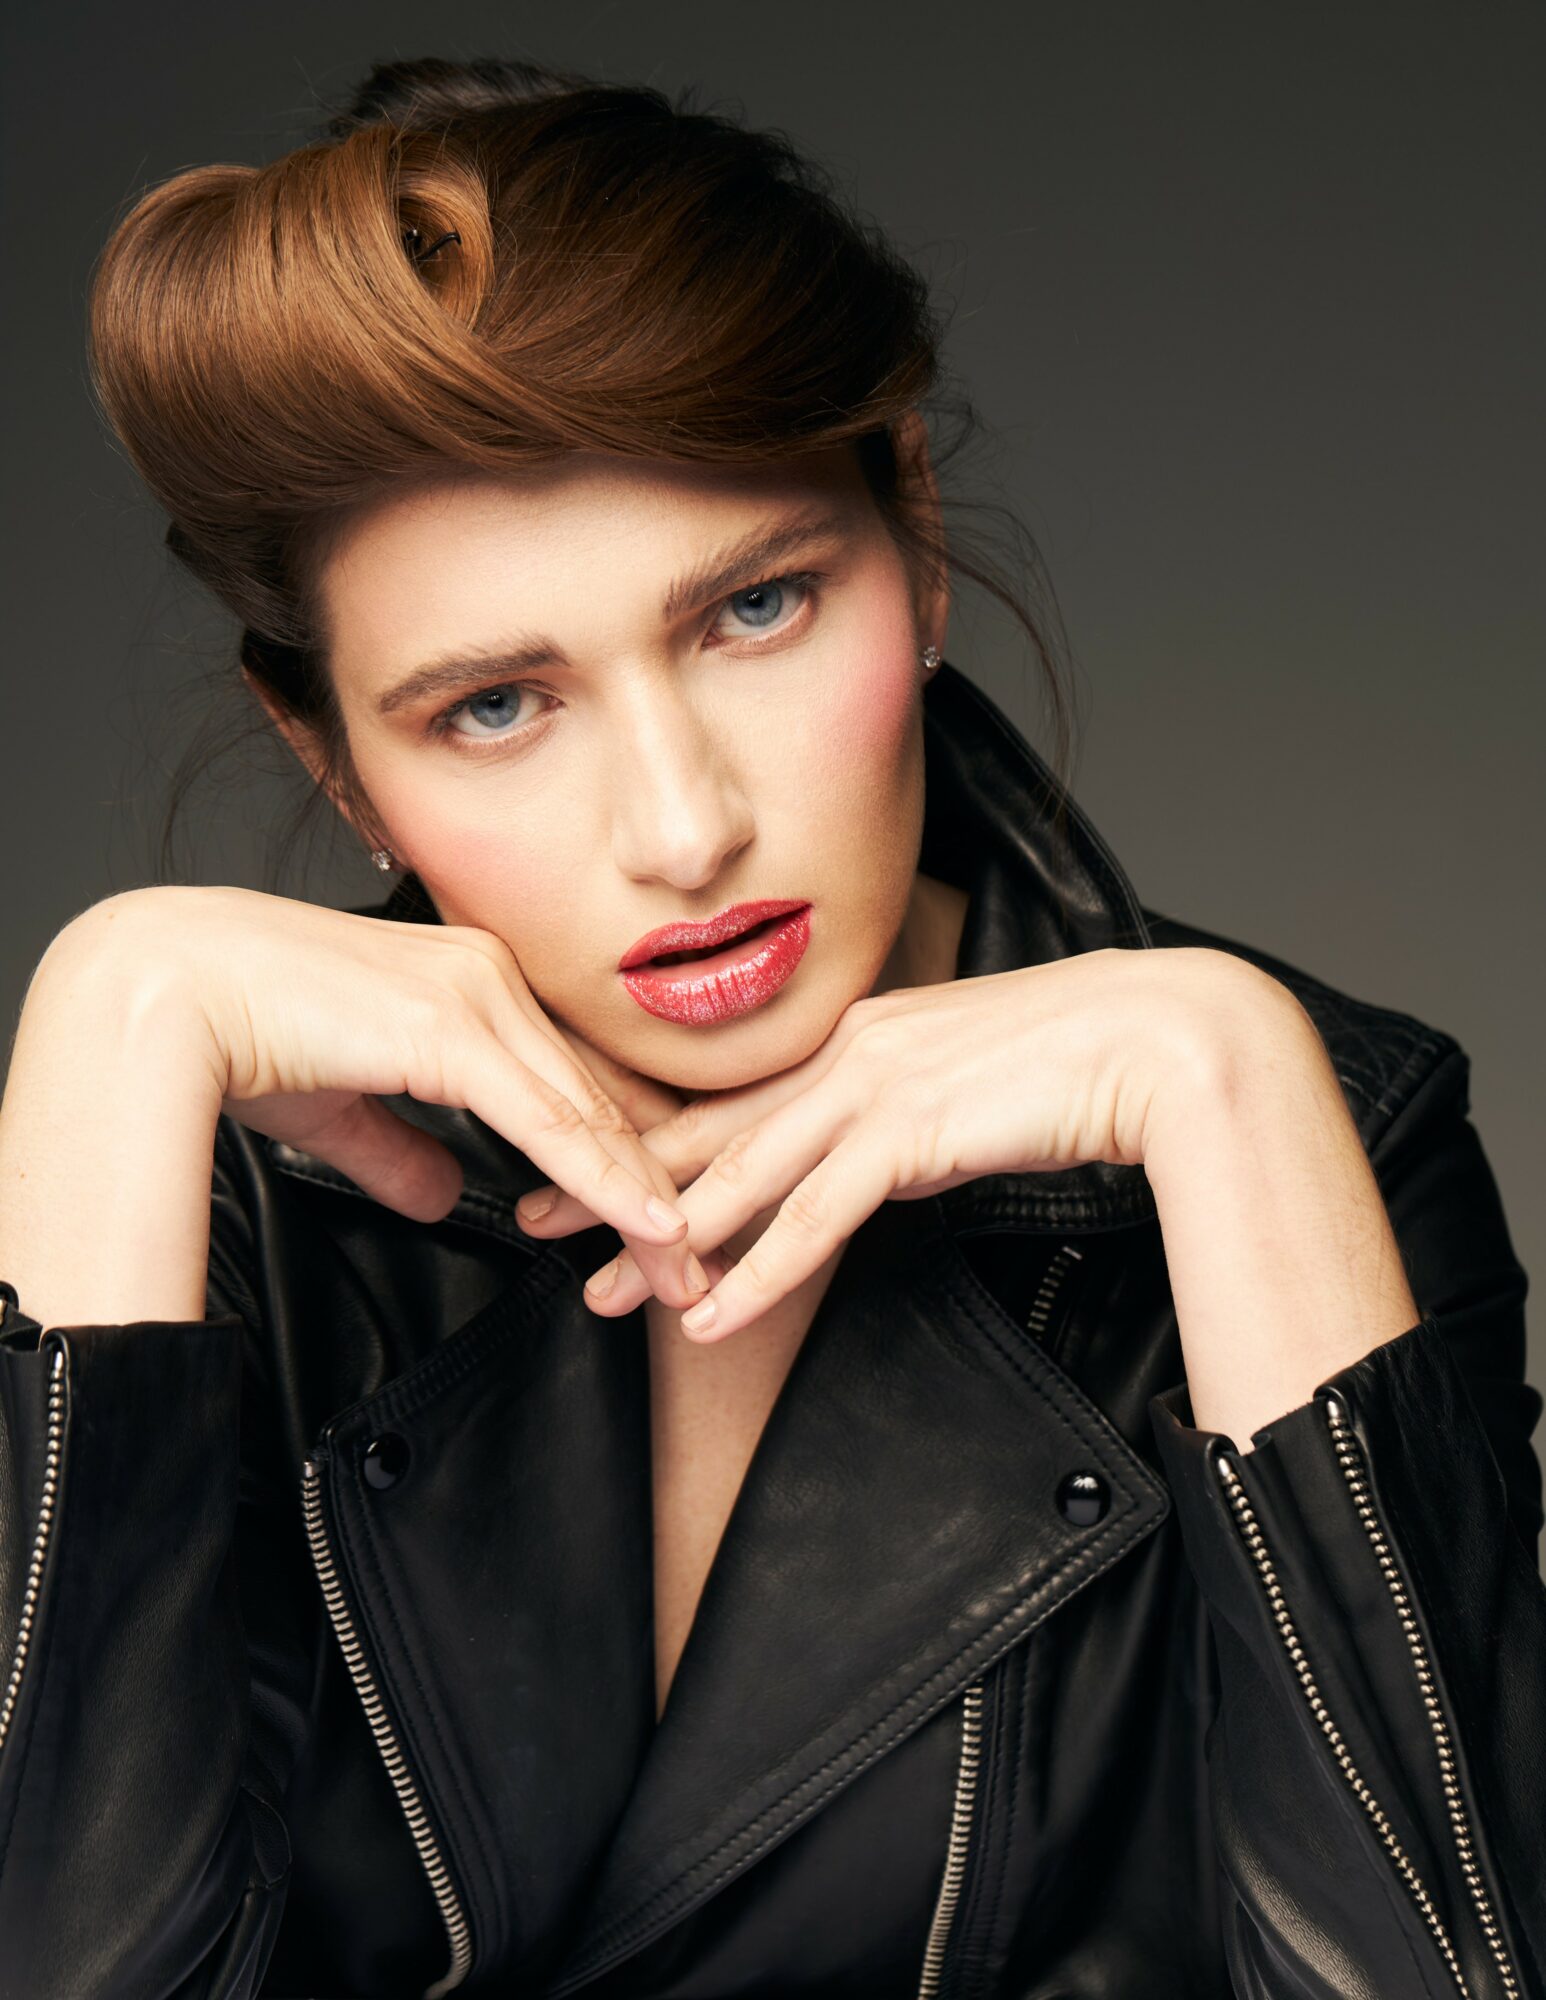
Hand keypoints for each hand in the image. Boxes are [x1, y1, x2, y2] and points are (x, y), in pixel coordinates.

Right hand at [66, 885, 711, 1311]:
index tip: (657, 1219)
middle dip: (653, 1188)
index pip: (567, 1081)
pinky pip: (553, 1121)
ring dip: (648, 1201)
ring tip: (690, 1271)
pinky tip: (654, 1227)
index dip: (618, 1157)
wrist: (165, 991)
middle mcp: (489, 977)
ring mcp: (477, 994)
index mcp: (468, 983)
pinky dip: (610, 1181)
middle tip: (696, 1262)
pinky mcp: (453, 1026)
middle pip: (598, 1099)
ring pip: (590, 1115)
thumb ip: (400, 1147)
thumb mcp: (341, 1102)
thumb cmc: (238, 1031)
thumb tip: (443, 1196)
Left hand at [515, 946, 1270, 1338]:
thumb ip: (911, 1123)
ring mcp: (877, 1085)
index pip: (734, 1100)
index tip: (578, 1166)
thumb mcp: (968, 1088)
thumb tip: (881, 1167)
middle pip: (709, 1132)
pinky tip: (714, 1316)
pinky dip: (760, 1269)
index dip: (648, 1139)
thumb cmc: (1078, 1061)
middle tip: (532, 1220)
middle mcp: (850, 1053)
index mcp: (858, 1037)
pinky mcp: (914, 1128)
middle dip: (613, 1181)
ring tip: (602, 1293)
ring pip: (746, 1174)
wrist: (1159, 1037)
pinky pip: (819, 1215)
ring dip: (667, 1240)